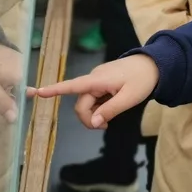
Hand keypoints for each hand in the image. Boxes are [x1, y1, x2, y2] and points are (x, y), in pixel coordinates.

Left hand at [0, 44, 22, 122]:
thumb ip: (3, 104)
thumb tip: (15, 119)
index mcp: (19, 75)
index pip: (21, 94)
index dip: (11, 101)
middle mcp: (22, 66)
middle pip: (16, 86)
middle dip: (2, 91)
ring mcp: (16, 57)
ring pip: (11, 78)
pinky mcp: (8, 53)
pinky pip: (7, 69)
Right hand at [28, 55, 158, 128]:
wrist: (155, 65)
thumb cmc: (142, 80)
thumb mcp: (129, 98)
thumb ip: (110, 110)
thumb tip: (93, 123)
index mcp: (97, 80)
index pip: (71, 86)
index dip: (53, 90)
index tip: (35, 92)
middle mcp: (93, 79)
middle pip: (81, 103)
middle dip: (88, 118)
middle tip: (106, 126)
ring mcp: (97, 81)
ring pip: (87, 103)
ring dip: (95, 114)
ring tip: (111, 119)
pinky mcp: (102, 83)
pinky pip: (95, 98)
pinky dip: (99, 108)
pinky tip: (111, 109)